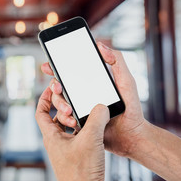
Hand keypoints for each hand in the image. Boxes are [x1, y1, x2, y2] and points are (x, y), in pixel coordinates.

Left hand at [36, 87, 109, 180]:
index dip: (45, 98)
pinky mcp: (75, 154)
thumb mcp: (90, 139)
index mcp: (51, 136)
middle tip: (73, 104)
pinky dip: (83, 128)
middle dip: (64, 107)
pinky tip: (94, 128)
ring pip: (67, 126)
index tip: (53, 88)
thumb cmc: (81, 172)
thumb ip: (95, 118)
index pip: (41, 112)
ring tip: (83, 115)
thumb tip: (101, 106)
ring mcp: (65, 148)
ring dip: (75, 118)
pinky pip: (77, 135)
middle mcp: (56, 141)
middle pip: (55, 117)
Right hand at [42, 42, 145, 156]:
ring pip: (58, 102)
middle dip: (54, 87)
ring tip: (69, 110)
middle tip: (58, 89)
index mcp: (89, 81)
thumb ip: (117, 61)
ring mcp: (77, 108)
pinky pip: (63, 119)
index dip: (55, 67)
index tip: (48, 66)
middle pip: (59, 86)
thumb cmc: (131, 107)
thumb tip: (100, 45)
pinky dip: (65, 119)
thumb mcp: (126, 80)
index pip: (68, 72)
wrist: (132, 135)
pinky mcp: (77, 121)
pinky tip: (73, 121)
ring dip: (59, 104)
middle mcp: (80, 93)